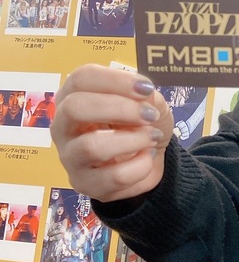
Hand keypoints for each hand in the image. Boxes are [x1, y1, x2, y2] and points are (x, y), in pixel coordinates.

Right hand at [51, 65, 173, 202]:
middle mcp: (63, 125)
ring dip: (133, 140)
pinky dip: (141, 165)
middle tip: (150, 115)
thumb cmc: (141, 125)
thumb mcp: (149, 103)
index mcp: (74, 96)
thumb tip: (143, 95)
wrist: (150, 160)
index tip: (146, 88)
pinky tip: (148, 157)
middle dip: (120, 109)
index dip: (116, 80)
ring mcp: (69, 156)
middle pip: (76, 107)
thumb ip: (145, 95)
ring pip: (92, 146)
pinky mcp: (83, 183)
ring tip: (152, 138)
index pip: (82, 78)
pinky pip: (114, 176)